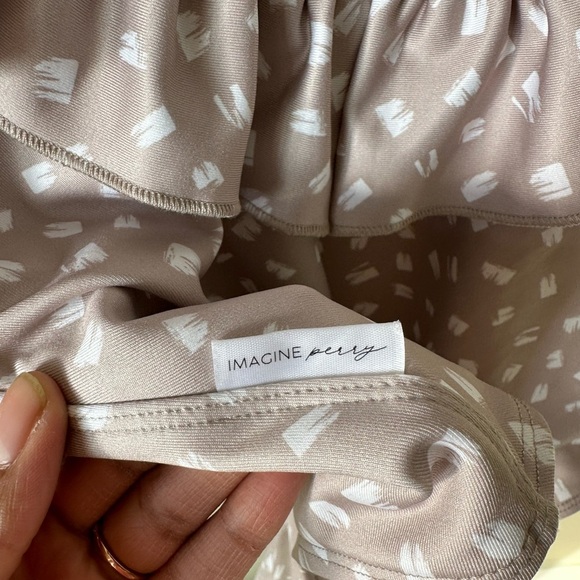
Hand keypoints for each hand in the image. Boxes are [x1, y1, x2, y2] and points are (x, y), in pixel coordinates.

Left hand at [0, 372, 306, 579]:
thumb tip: (29, 394)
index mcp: (4, 528)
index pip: (60, 443)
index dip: (109, 398)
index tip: (157, 353)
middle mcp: (58, 552)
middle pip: (133, 470)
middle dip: (186, 423)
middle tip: (236, 375)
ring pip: (181, 512)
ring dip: (230, 465)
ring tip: (274, 414)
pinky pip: (210, 565)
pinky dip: (247, 521)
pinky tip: (279, 477)